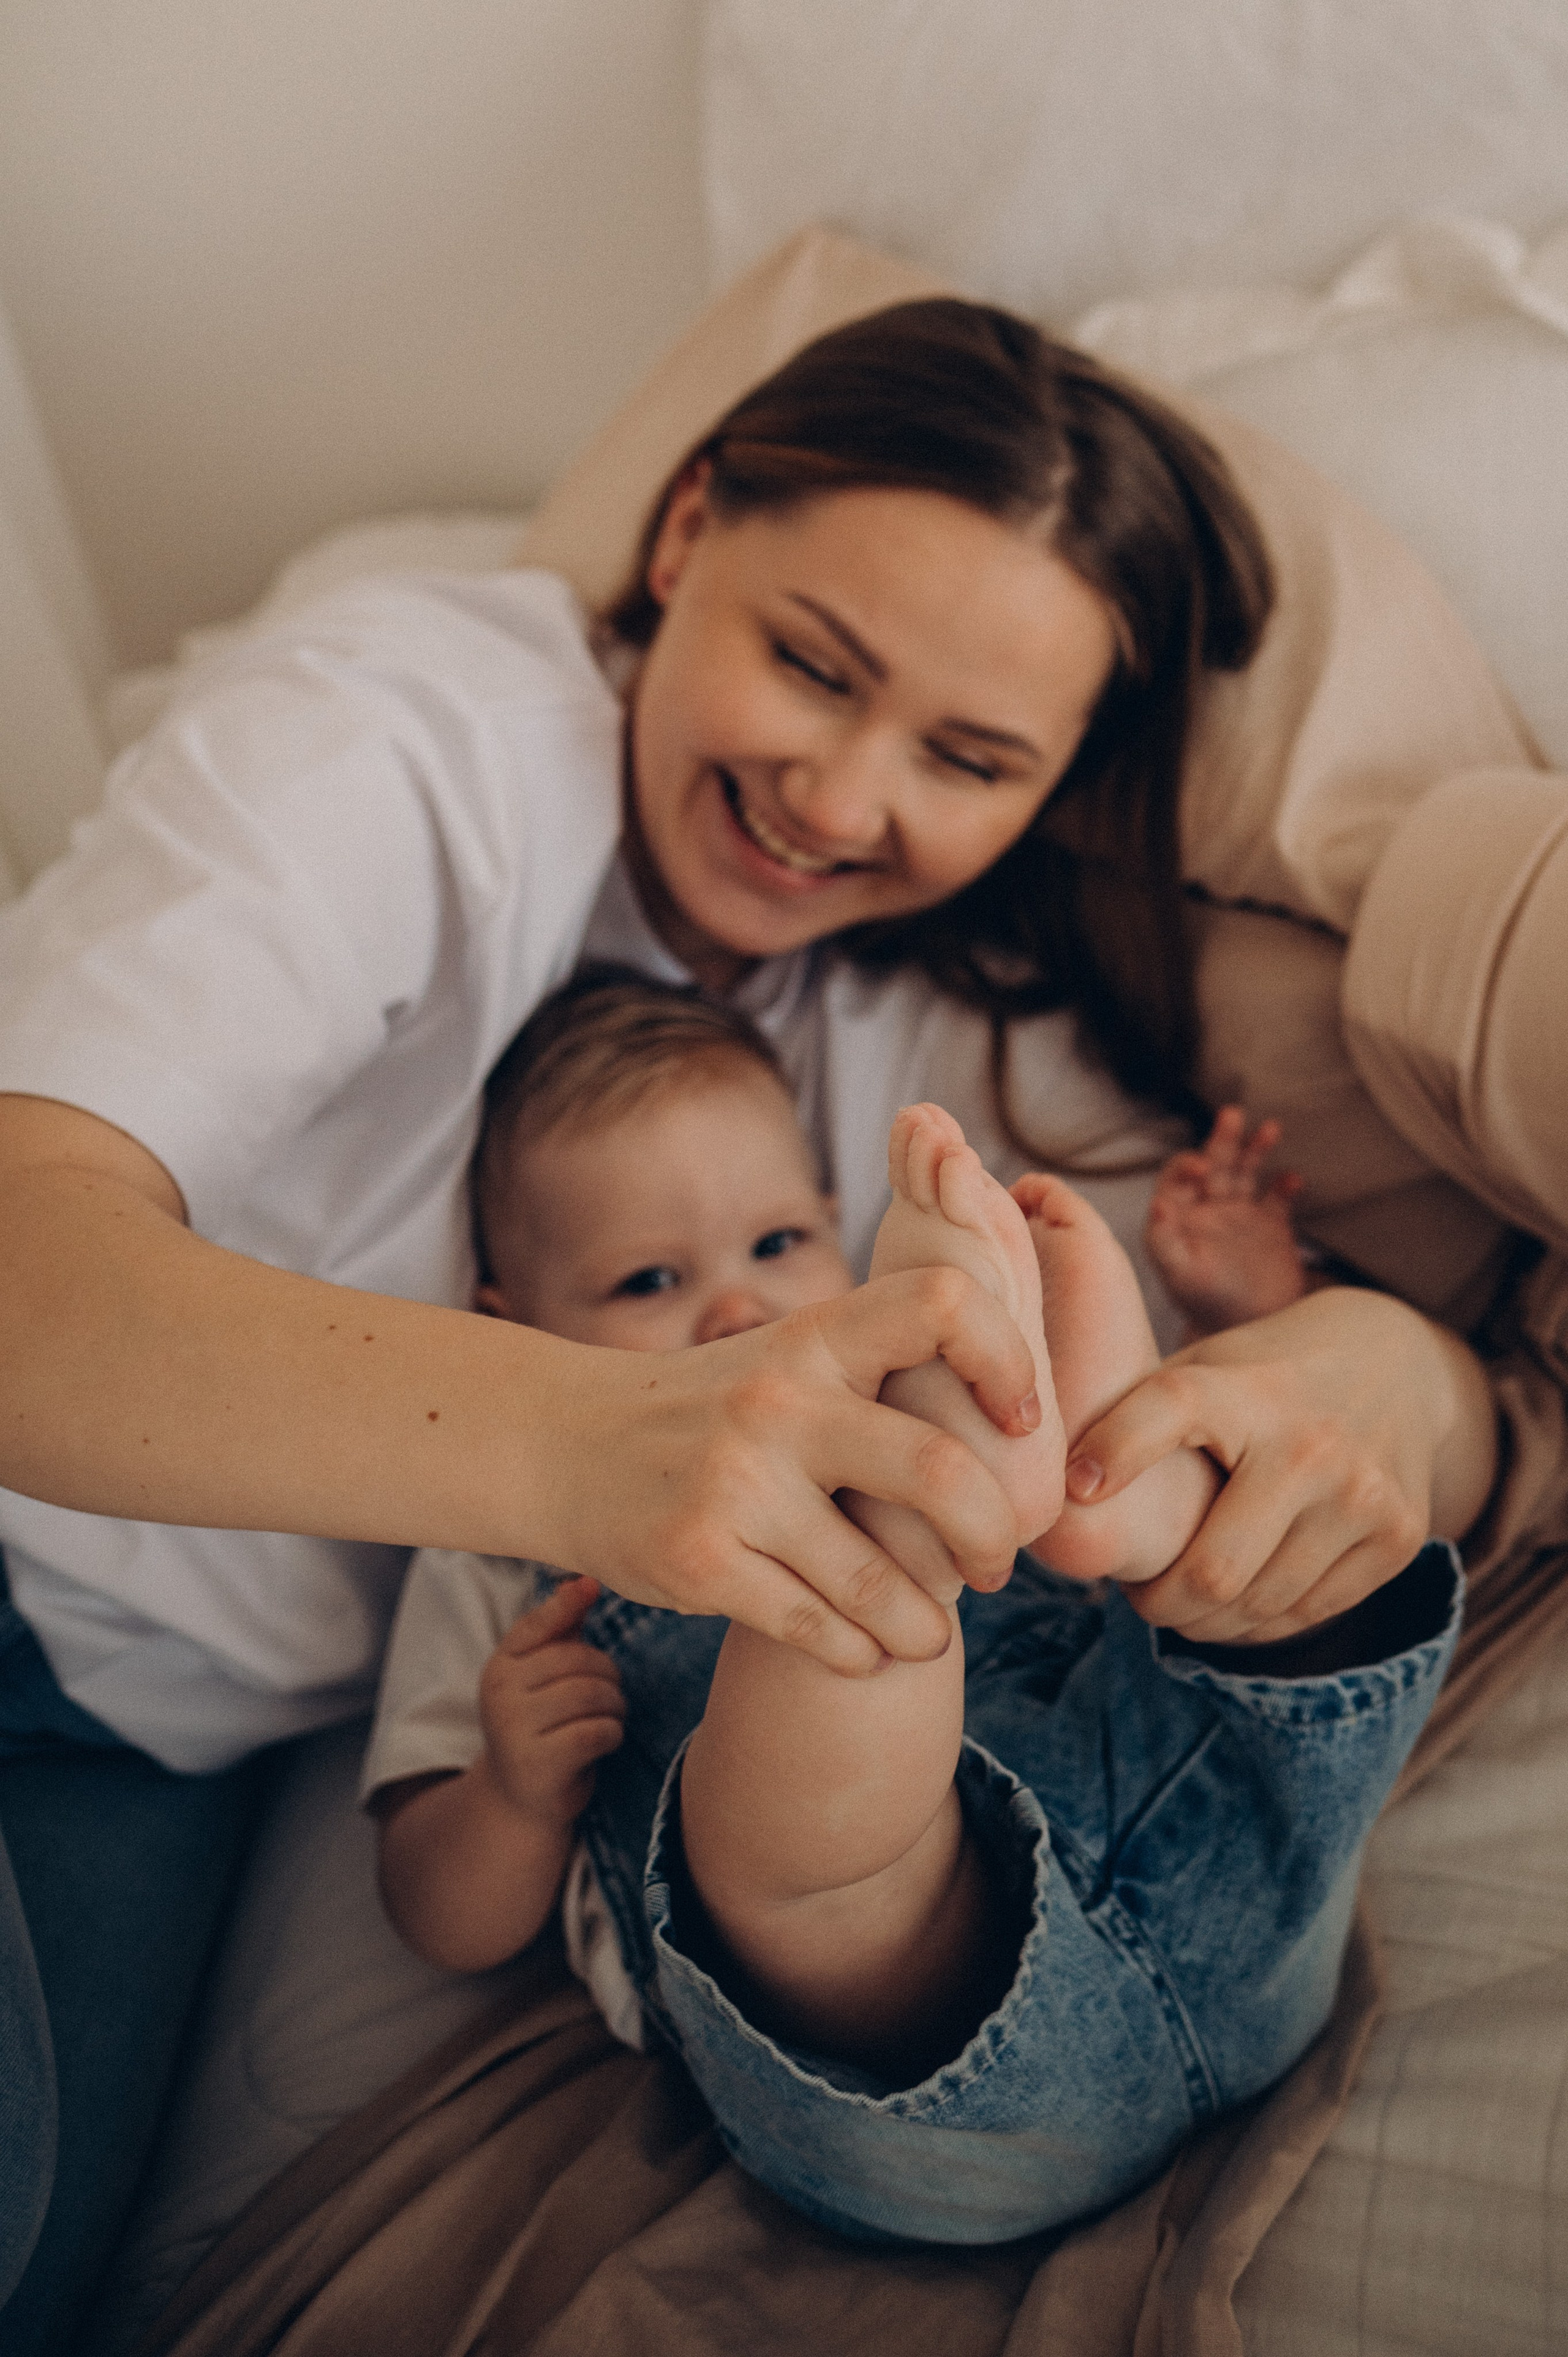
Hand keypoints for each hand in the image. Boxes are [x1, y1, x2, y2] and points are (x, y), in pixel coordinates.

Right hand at [478, 1577, 624, 1825]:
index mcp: (500, 1666)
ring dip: (615, 1705)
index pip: (537, 1625)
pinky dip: (613, 1732)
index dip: (566, 1603)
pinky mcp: (539, 1763)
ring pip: (591, 1694)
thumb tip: (585, 1580)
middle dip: (608, 1674)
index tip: (592, 1586)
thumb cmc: (542, 1725)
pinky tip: (606, 1739)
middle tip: (611, 1692)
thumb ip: (561, 1629)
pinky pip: (596, 1731)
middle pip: (577, 1660)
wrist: (521, 1799)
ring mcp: (515, 1730)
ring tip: (611, 1715)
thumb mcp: (542, 1677)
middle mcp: (500, 1694)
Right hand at [537, 1267, 1041, 1677]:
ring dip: (925, 1625)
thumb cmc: (708, 1409)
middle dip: (992, 1537)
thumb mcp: (787, 1360)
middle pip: (937, 1471)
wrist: (560, 1444)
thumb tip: (1015, 1430)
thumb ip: (878, 1376)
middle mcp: (779, 1404)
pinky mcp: (699, 1562)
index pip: (942, 1304)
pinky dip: (858, 1653)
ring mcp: (735, 1485)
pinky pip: (818, 1630)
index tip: (1019, 1422)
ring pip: (881, 1583)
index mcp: (814, 1339)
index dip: (1008, 1359)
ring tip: (929, 1632)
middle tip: (995, 1565)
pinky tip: (863, 1649)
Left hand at [1061, 1286, 1495, 1642]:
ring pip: (1255, 1606)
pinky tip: (1235, 1604)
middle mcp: (1309, 1443)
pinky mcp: (1397, 1538)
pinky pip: (1304, 1615)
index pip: (1168, 1411)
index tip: (1075, 1489)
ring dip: (1201, 1620)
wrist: (1398, 1365)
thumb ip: (1141, 1416)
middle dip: (1157, 1600)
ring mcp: (1363, 1496)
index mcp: (1245, 1388)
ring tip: (1180, 1599)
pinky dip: (1255, 1624)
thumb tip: (1056, 1488)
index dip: (1114, 1451)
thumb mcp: (1207, 1367)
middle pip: (1211, 1569)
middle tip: (1136, 1594)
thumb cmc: (1266, 1377)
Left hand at [1145, 1106, 1304, 1335]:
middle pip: (1214, 1163)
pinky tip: (1293, 1179)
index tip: (1200, 1167)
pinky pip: (1279, 1198)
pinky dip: (1286, 1186)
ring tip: (1270, 1128)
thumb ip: (1166, 1240)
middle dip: (1222, 1140)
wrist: (1245, 1331)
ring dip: (1255, 1150)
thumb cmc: (1203, 1304)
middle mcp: (1208, 1209)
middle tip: (1231, 1114)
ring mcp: (1241, 1216)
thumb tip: (1158, 1204)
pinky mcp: (1272, 1227)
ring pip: (1246, 1171)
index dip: (1186, 1166)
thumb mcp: (1180, 1274)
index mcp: (1179, 1216)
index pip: (1178, 1177)